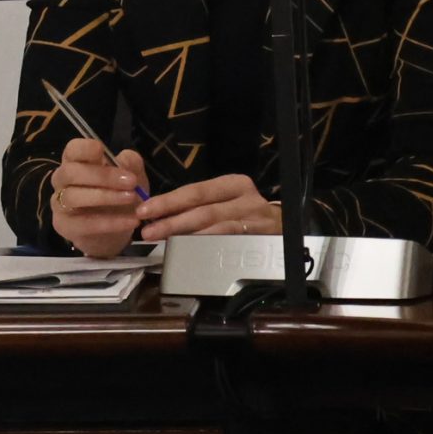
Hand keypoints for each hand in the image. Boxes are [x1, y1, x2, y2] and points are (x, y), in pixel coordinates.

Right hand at [50, 136, 150, 258]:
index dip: (84, 149)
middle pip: (70, 172)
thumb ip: (131, 164)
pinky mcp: (64, 225)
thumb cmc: (120, 195)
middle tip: (131, 182)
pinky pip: (84, 223)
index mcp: (75, 162)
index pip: (72, 150)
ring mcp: (59, 203)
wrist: (115, 230)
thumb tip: (125, 159)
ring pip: (72, 197)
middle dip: (101, 176)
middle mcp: (62, 180)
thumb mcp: (133, 177)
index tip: (103, 151)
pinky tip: (131, 221)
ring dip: (105, 197)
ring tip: (131, 199)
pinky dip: (110, 222)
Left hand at [136, 173, 280, 240]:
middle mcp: (246, 197)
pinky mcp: (263, 237)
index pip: (195, 191)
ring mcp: (257, 218)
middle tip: (147, 230)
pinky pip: (232, 240)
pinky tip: (192, 249)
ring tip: (162, 239)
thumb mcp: (225, 202)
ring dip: (186, 234)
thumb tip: (158, 214)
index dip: (168, 201)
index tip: (144, 210)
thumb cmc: (246, 214)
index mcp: (233, 184)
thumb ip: (198, 206)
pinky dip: (210, 244)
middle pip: (203, 209)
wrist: (288, 228)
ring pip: (216, 225)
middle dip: (171, 220)